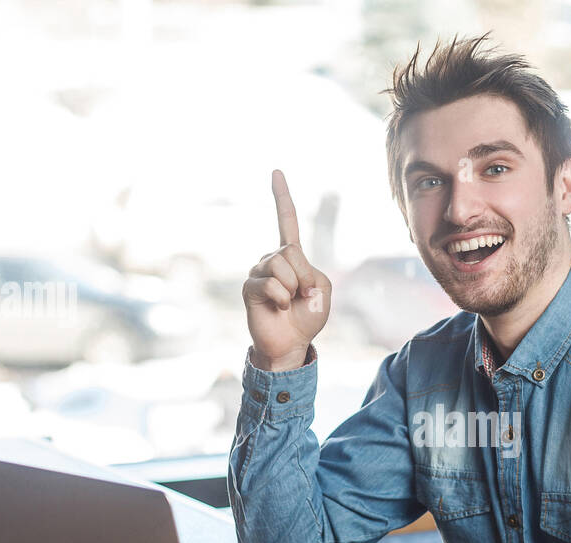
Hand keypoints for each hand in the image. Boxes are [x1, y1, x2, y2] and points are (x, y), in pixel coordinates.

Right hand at [242, 170, 332, 369]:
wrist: (291, 343)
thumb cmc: (307, 316)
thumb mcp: (321, 289)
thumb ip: (309, 270)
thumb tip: (284, 266)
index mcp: (292, 256)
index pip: (286, 221)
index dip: (282, 197)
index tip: (276, 172)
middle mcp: (272, 258)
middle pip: (290, 250)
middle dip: (303, 275)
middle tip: (301, 295)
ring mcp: (259, 271)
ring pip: (280, 264)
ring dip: (292, 288)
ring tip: (288, 302)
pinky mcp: (250, 287)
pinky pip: (271, 285)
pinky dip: (281, 299)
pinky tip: (278, 308)